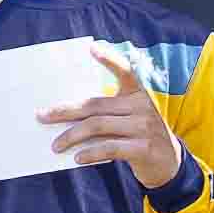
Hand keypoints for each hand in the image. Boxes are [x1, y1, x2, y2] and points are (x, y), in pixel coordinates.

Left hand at [43, 64, 183, 191]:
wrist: (170, 165)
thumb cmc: (140, 138)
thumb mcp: (131, 119)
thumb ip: (108, 113)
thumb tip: (67, 118)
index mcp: (138, 94)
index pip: (124, 71)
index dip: (109, 59)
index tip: (92, 47)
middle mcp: (142, 106)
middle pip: (96, 105)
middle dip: (66, 110)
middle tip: (43, 116)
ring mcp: (145, 127)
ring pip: (99, 126)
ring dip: (73, 135)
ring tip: (56, 145)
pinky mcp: (144, 148)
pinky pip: (111, 147)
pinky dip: (91, 152)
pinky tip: (78, 157)